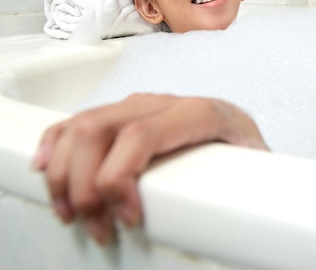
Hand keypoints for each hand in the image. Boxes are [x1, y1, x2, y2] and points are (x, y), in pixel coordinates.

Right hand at [31, 93, 267, 243]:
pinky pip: (81, 119)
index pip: (141, 137)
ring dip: (66, 171)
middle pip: (101, 130)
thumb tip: (249, 214)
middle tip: (96, 225)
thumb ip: (251, 182)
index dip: (121, 179)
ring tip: (72, 212)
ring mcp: (141, 105)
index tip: (127, 219)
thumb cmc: (246, 148)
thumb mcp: (255, 166)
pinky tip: (48, 166)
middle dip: (85, 184)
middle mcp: (164, 103)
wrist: (242, 126)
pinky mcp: (126, 113)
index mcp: (199, 113)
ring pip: (84, 125)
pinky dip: (57, 142)